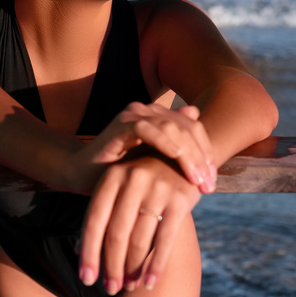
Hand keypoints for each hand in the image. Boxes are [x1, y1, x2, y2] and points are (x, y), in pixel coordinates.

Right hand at [72, 102, 216, 193]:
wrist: (83, 175)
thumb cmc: (121, 173)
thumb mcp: (154, 166)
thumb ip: (177, 153)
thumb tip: (199, 129)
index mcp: (159, 118)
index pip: (193, 128)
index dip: (206, 152)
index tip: (213, 181)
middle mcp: (148, 111)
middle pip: (187, 127)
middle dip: (201, 157)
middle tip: (209, 184)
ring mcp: (134, 115)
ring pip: (172, 127)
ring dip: (188, 154)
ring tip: (196, 180)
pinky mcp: (120, 124)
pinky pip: (147, 130)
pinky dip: (165, 145)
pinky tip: (176, 163)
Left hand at [78, 154, 201, 293]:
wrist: (184, 154)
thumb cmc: (143, 178)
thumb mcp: (120, 183)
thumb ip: (105, 211)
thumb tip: (83, 253)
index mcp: (112, 177)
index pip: (94, 221)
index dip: (89, 253)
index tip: (87, 280)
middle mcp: (133, 179)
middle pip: (116, 234)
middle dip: (112, 266)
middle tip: (111, 288)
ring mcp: (158, 188)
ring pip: (140, 240)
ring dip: (133, 269)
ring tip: (130, 287)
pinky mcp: (181, 199)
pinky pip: (165, 240)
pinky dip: (156, 265)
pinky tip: (149, 282)